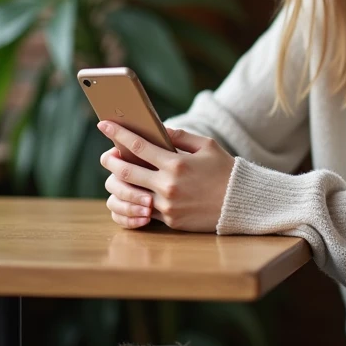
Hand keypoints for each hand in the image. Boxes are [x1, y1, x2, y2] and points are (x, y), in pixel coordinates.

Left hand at [98, 122, 234, 231]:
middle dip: (111, 161)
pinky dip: (138, 199)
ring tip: (117, 174)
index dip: (118, 134)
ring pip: (132, 193)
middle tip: (105, 155)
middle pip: (127, 172)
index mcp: (176, 164)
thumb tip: (157, 129)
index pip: (138, 146)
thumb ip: (180, 136)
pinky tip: (136, 191)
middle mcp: (168, 186)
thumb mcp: (206, 146)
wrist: (241, 203)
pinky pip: (146, 210)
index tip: (104, 125)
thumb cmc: (225, 170)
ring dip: (121, 183)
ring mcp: (168, 205)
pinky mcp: (171, 220)